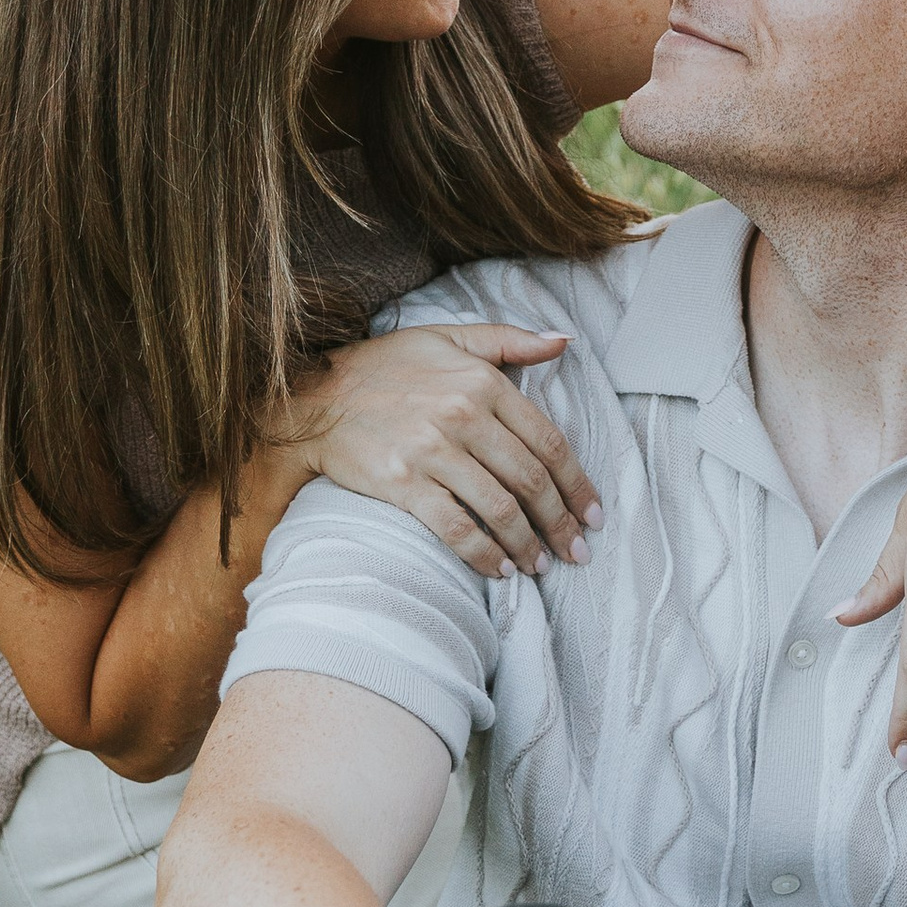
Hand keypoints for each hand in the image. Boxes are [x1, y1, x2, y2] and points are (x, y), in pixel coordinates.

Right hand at [282, 324, 599, 582]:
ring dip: (527, 544)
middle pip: (530, 480)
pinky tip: (499, 570)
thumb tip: (563, 341)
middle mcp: (462, 415)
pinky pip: (455, 527)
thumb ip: (510, 340)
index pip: (547, 441)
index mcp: (482, 382)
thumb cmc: (386, 365)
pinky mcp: (402, 482)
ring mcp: (431, 450)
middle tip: (576, 551)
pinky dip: (484, 554)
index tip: (592, 513)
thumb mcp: (449, 337)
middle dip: (560, 522)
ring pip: (499, 508)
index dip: (576, 483)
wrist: (315, 395)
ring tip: (541, 565)